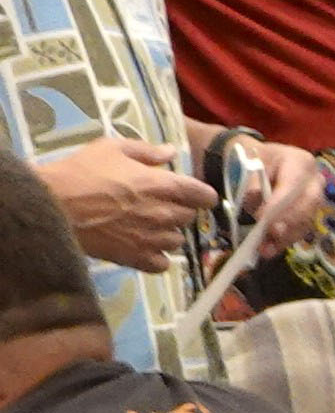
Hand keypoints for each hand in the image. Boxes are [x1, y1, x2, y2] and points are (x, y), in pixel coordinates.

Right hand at [37, 135, 214, 269]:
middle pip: (190, 217)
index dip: (200, 194)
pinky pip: (162, 264)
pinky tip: (142, 247)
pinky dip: (156, 257)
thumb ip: (146, 151)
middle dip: (179, 210)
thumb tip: (171, 152)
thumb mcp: (111, 148)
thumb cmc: (81, 172)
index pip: (205, 195)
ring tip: (147, 226)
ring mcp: (152, 239)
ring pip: (177, 241)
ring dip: (167, 233)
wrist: (52, 204)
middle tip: (158, 205)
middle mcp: (164, 214)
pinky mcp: (136, 259)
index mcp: (164, 186)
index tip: (191, 192)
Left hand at [232, 140, 325, 261]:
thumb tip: (257, 202)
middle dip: (291, 221)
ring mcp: (315, 199)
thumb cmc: (252, 160)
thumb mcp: (247, 163)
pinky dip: (284, 241)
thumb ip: (252, 182)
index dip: (280, 202)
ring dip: (286, 237)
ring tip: (265, 248)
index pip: (294, 184)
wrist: (257, 162)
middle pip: (310, 203)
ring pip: (307, 220)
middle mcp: (314, 180)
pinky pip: (300, 230)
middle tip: (272, 233)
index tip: (261, 217)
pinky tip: (269, 249)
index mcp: (300, 161)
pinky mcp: (308, 215)